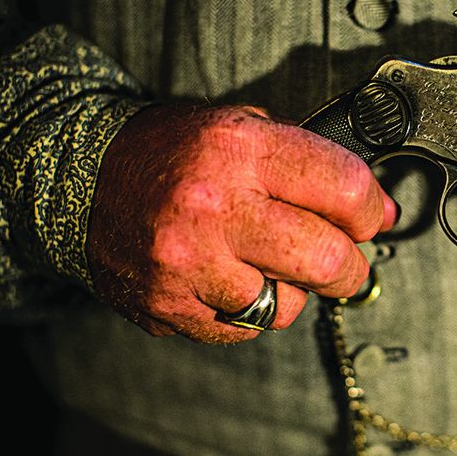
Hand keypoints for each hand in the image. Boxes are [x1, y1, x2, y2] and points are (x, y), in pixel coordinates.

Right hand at [86, 104, 396, 341]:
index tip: (374, 219)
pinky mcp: (168, 306)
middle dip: (350, 269)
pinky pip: (243, 329)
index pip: (343, 188)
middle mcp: (214, 207)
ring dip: (293, 291)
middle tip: (346, 264)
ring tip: (267, 264)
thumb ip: (308, 163)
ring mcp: (188, 263)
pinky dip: (249, 311)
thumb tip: (376, 210)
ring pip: (287, 306)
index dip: (372, 210)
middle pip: (326, 260)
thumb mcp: (240, 126)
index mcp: (239, 150)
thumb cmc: (171, 150)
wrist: (80, 176)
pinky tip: (229, 280)